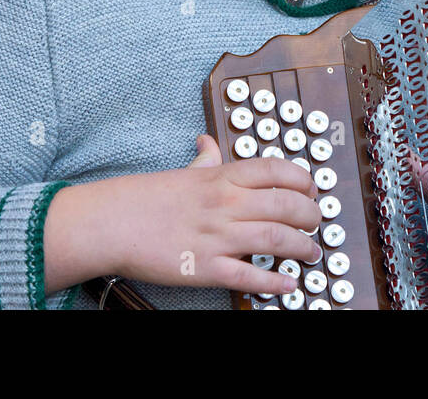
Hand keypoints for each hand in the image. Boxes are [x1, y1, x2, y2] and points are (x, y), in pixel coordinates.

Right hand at [99, 135, 323, 295]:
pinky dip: (275, 281)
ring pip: (277, 239)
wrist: (110, 223)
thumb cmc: (144, 198)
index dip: (303, 180)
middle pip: (287, 205)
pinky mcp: (206, 268)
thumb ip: (204, 160)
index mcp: (221, 177)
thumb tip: (208, 143)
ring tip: (311, 253)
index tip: (313, 190)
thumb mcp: (181, 172)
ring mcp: (217, 237)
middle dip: (311, 216)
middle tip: (317, 224)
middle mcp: (225, 204)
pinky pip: (250, 276)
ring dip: (302, 247)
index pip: (276, 170)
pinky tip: (289, 284)